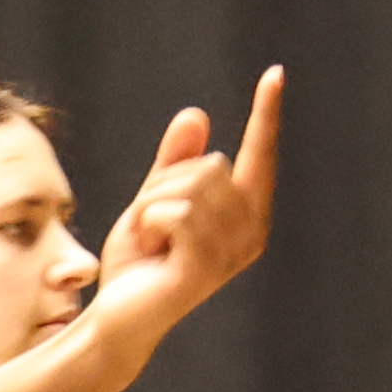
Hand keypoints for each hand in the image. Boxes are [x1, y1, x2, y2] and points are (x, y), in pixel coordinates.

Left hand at [74, 69, 286, 359]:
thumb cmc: (138, 264)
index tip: (275, 72)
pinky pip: (176, 212)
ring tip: (149, 239)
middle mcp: (250, 233)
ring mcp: (231, 253)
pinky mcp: (205, 268)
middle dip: (165, 184)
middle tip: (151, 225)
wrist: (116, 319)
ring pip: (190, 185)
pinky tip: (147, 247)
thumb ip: (175, 163)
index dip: (266, 114)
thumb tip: (196, 113)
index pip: (259, 155)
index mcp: (246, 216)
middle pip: (209, 165)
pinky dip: (148, 220)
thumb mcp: (152, 202)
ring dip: (151, 205)